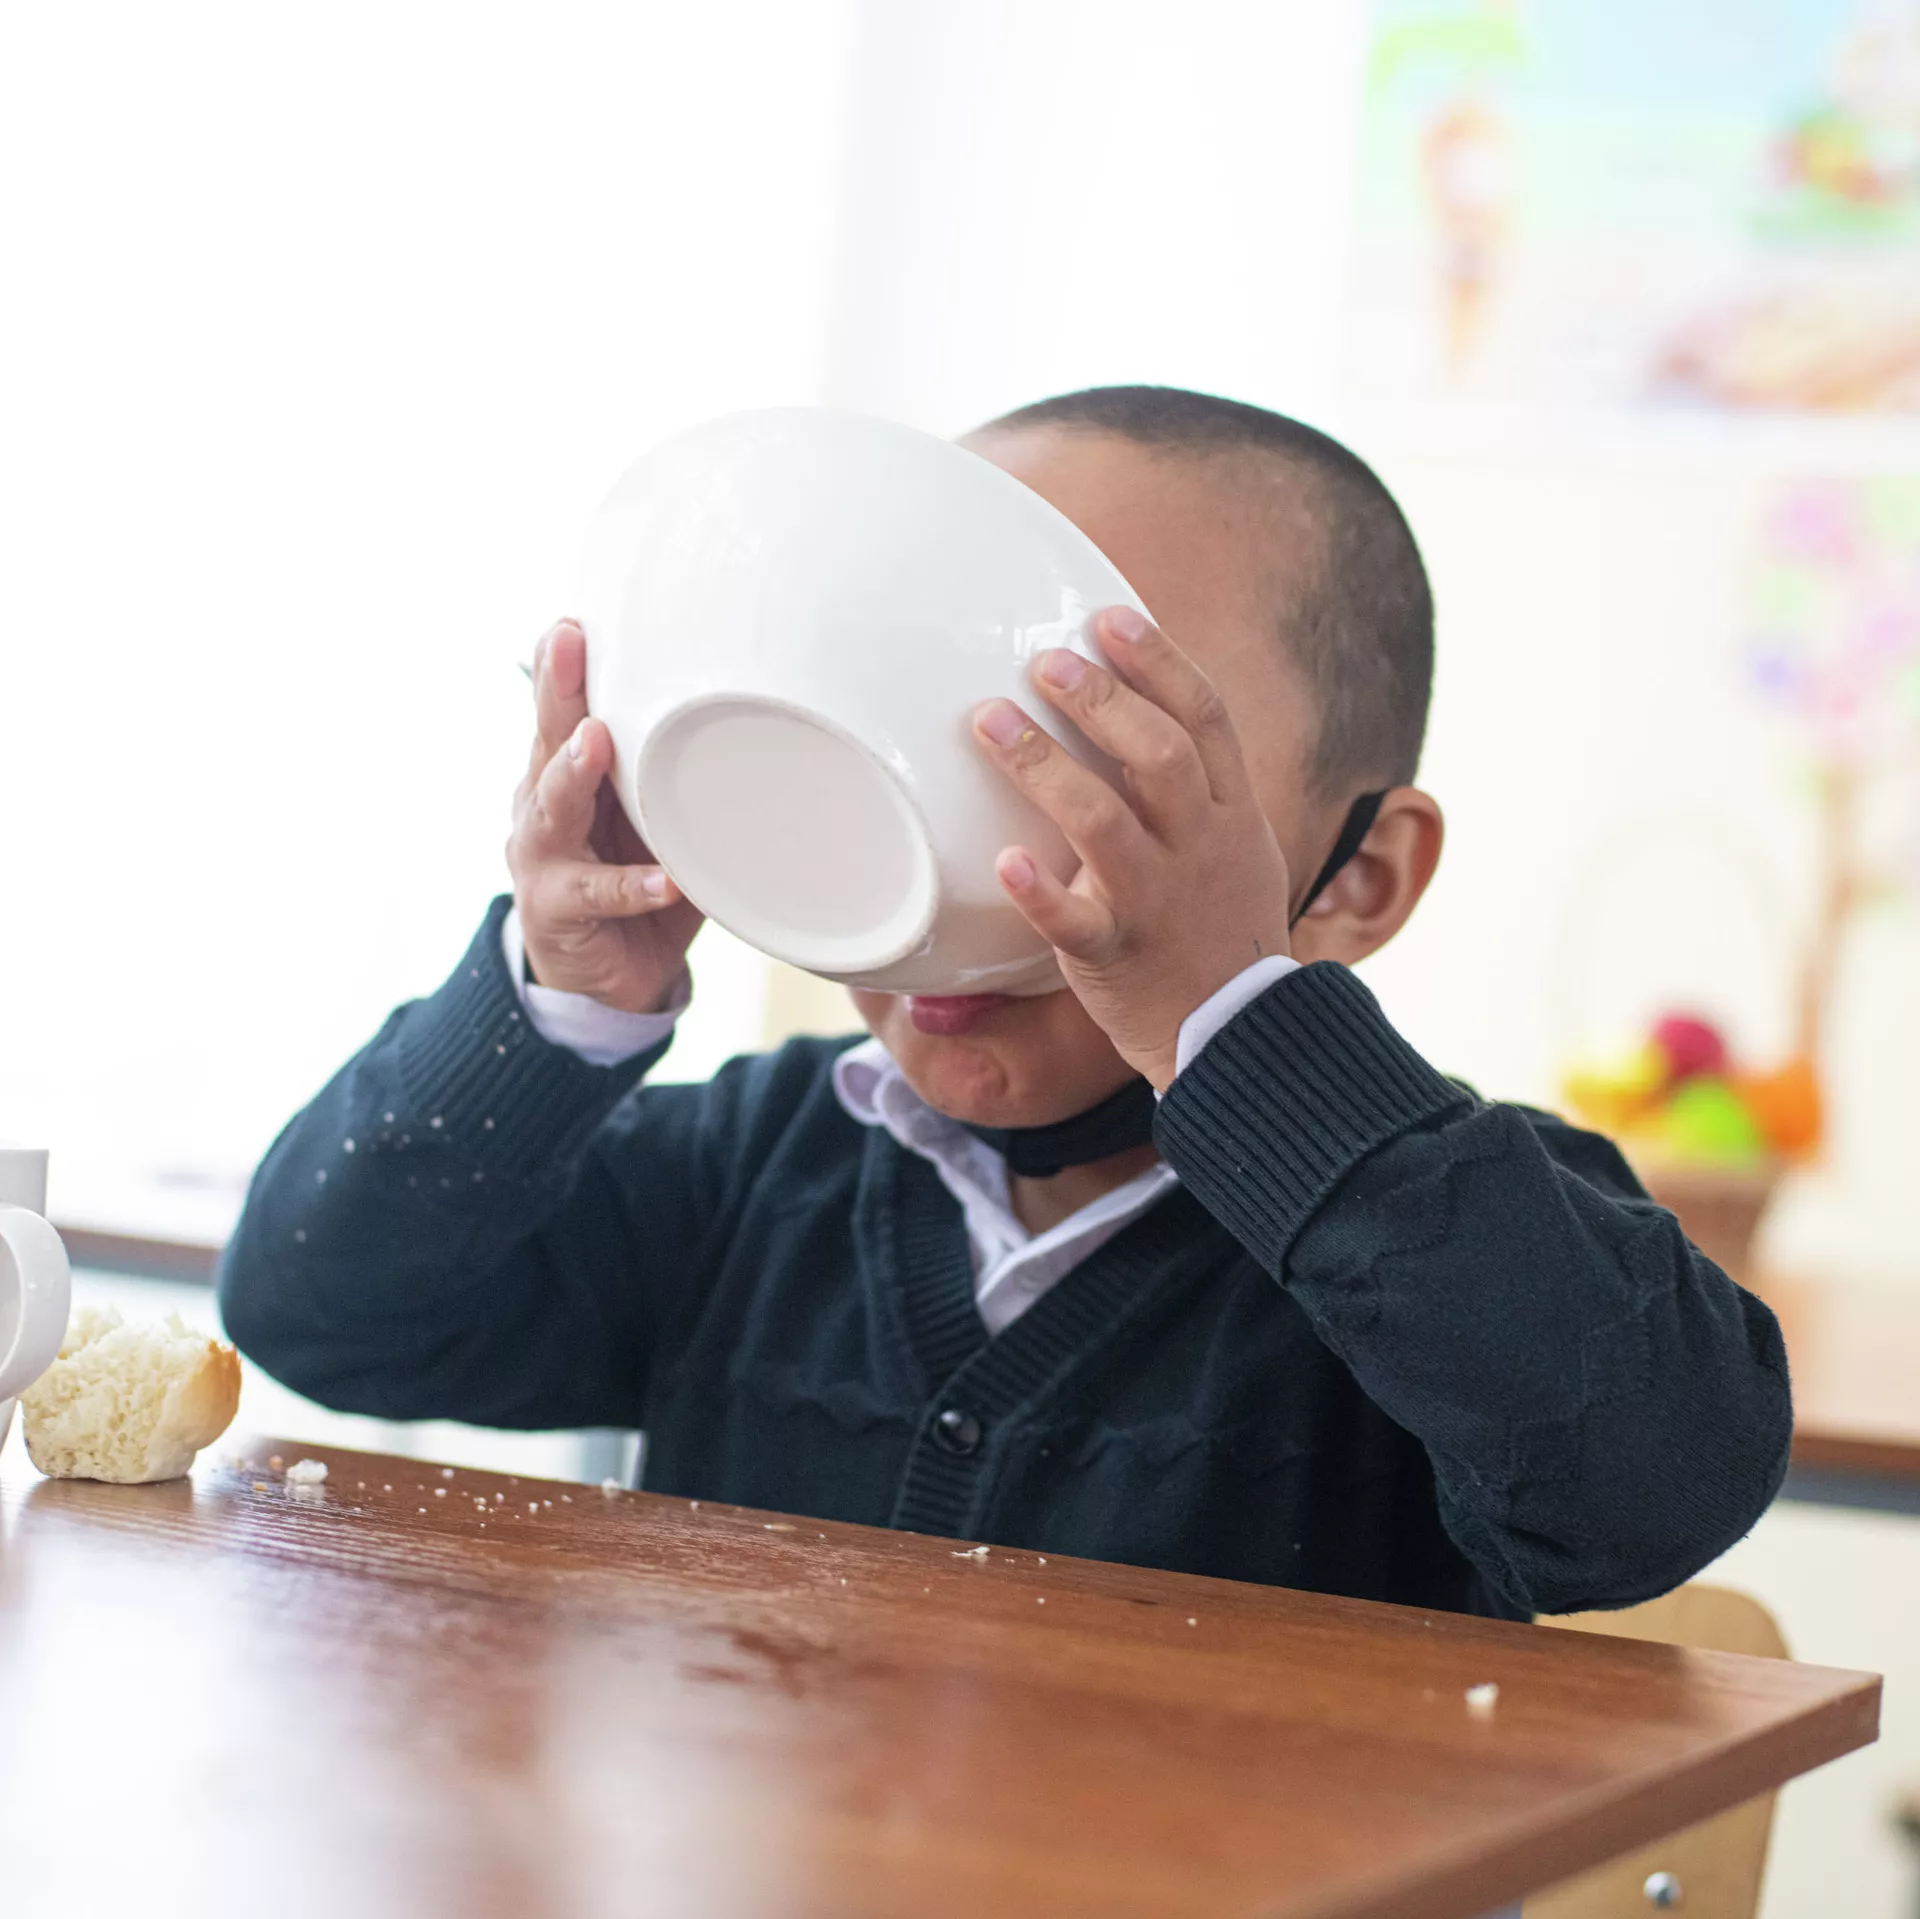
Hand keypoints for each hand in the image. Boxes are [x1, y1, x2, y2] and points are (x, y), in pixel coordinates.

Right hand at [506, 619, 703, 1012]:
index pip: (562, 709)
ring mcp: (540, 857)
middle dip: (559, 688)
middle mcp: (541, 805)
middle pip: (547, 739)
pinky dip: (630, 886)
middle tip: (570, 641)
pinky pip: (593, 895)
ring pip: (552, 808)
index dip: (564, 663)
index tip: (576, 617)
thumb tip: (763, 728)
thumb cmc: (633, 879)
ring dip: (574, 772)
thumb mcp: (658, 820)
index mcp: (567, 773)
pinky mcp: (554, 910)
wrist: (606, 977)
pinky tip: (660, 882)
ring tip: (596, 743)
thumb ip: (683, 778)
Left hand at [972, 607, 1292, 1089]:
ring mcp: (1158, 901)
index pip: (1205, 718)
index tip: (1109, 618)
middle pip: (1159, 755)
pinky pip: (1075, 921)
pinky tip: (1006, 860)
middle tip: (1043, 662)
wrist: (1236, 1034)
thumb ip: (1193, 789)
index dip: (1159, 661)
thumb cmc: (1217, 931)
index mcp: (1230, 814)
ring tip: (990, 721)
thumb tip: (1127, 715)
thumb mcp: (1235, 848)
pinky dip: (1041, 891)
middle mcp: (1200, 847)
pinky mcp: (1116, 954)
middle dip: (1102, 700)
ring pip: (1105, 823)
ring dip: (1045, 767)